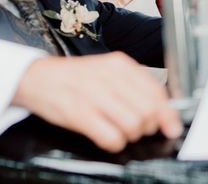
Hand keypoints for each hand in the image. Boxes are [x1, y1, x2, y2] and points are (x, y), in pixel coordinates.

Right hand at [12, 52, 182, 152]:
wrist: (37, 77)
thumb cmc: (74, 78)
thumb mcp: (106, 71)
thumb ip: (134, 86)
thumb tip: (164, 112)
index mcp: (118, 64)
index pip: (156, 91)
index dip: (167, 114)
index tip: (170, 127)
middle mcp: (108, 76)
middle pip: (148, 111)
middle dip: (147, 127)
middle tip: (135, 128)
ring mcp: (93, 94)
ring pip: (133, 125)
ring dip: (130, 136)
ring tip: (118, 131)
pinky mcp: (79, 113)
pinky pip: (111, 137)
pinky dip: (113, 143)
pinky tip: (105, 136)